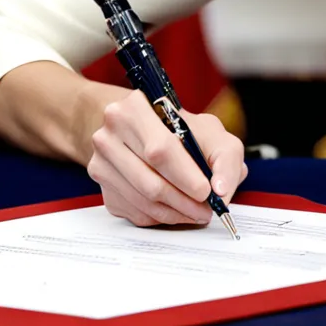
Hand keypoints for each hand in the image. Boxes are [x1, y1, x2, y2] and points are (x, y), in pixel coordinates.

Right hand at [88, 88, 245, 228]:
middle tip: (207, 211)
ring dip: (175, 213)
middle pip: (149, 182)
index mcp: (134, 109)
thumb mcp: (210, 132)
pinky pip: (134, 212)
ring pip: (142, 202)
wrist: (141, 131)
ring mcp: (101, 162)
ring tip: (196, 212)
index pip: (160, 150)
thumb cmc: (178, 130)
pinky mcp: (103, 187)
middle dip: (184, 202)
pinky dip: (161, 217)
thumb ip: (225, 159)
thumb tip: (221, 191)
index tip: (207, 193)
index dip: (186, 177)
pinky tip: (176, 209)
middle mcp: (109, 135)